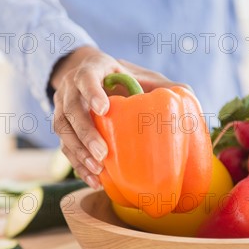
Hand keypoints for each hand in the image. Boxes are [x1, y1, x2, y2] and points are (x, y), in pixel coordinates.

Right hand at [50, 47, 188, 188]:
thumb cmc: (118, 77)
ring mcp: (62, 108)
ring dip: (78, 152)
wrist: (87, 77)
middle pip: (71, 111)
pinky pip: (64, 147)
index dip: (92, 93)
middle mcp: (70, 89)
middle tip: (103, 153)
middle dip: (86, 133)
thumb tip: (187, 96)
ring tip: (97, 169)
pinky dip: (77, 164)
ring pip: (63, 131)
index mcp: (90, 70)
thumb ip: (159, 84)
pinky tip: (92, 178)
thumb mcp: (137, 74)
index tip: (104, 109)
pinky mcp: (62, 127)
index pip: (86, 79)